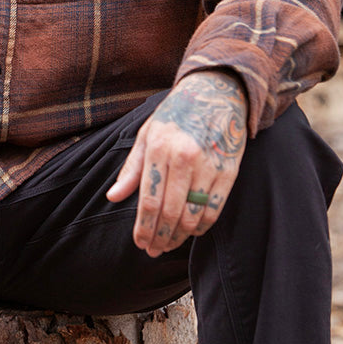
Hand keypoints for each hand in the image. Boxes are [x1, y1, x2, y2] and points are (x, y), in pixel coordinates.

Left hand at [106, 70, 246, 256]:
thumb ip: (131, 168)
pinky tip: (191, 230)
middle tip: (152, 250)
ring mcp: (209, 166)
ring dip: (179, 236)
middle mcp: (184, 157)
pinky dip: (202, 227)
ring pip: (193, 216)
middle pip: (170, 213)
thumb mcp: (147, 134)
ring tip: (169, 243)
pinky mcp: (229, 172)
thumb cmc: (175, 115)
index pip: (149, 200)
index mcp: (159, 147)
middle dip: (159, 237)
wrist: (215, 93)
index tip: (140, 243)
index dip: (143, 227)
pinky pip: (214, 210)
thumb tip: (113, 196)